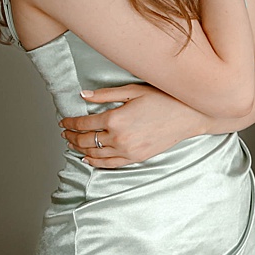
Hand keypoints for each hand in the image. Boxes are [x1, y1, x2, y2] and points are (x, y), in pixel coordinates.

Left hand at [61, 84, 207, 167]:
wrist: (191, 116)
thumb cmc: (165, 99)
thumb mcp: (134, 91)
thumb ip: (105, 94)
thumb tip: (82, 95)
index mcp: (115, 119)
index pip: (83, 123)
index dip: (70, 123)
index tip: (64, 121)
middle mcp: (118, 138)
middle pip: (86, 140)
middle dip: (72, 136)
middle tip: (66, 132)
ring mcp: (127, 150)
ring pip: (94, 153)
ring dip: (79, 148)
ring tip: (73, 143)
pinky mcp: (136, 158)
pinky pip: (109, 163)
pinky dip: (95, 162)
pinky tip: (88, 158)